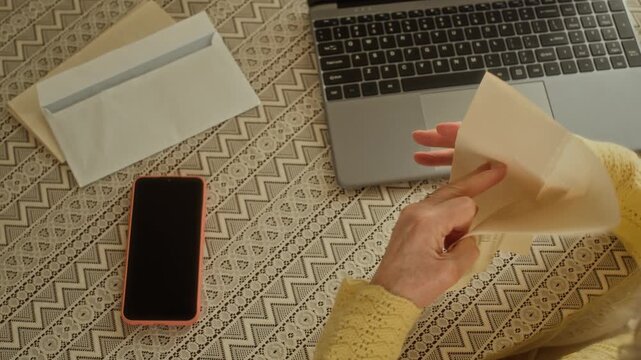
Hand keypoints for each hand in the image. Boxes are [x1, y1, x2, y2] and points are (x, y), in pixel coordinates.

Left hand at [371, 123, 505, 307]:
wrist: (387, 296)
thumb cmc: (411, 287)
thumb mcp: (450, 272)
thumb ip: (468, 249)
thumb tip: (471, 240)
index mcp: (427, 221)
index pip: (464, 205)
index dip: (474, 221)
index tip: (478, 232)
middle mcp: (416, 212)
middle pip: (453, 189)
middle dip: (475, 180)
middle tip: (494, 169)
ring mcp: (409, 215)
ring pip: (443, 197)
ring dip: (459, 206)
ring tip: (466, 224)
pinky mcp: (407, 223)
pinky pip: (433, 208)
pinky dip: (447, 215)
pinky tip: (452, 231)